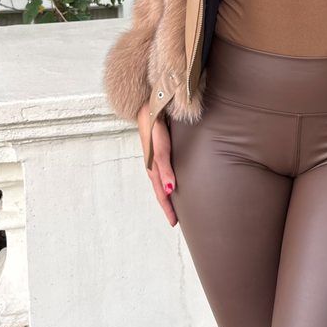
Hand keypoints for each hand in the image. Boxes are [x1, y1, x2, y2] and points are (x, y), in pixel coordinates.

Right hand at [137, 100, 178, 226]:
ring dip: (167, 194)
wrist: (150, 103)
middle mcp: (152, 164)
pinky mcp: (158, 150)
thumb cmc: (156, 123)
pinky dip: (166, 181)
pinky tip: (173, 182)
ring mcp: (154, 157)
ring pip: (160, 181)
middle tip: (176, 220)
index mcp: (152, 166)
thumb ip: (164, 165)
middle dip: (167, 205)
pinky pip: (162, 171)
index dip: (168, 207)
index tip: (174, 222)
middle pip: (160, 189)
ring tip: (175, 205)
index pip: (161, 192)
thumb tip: (169, 189)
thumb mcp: (160, 145)